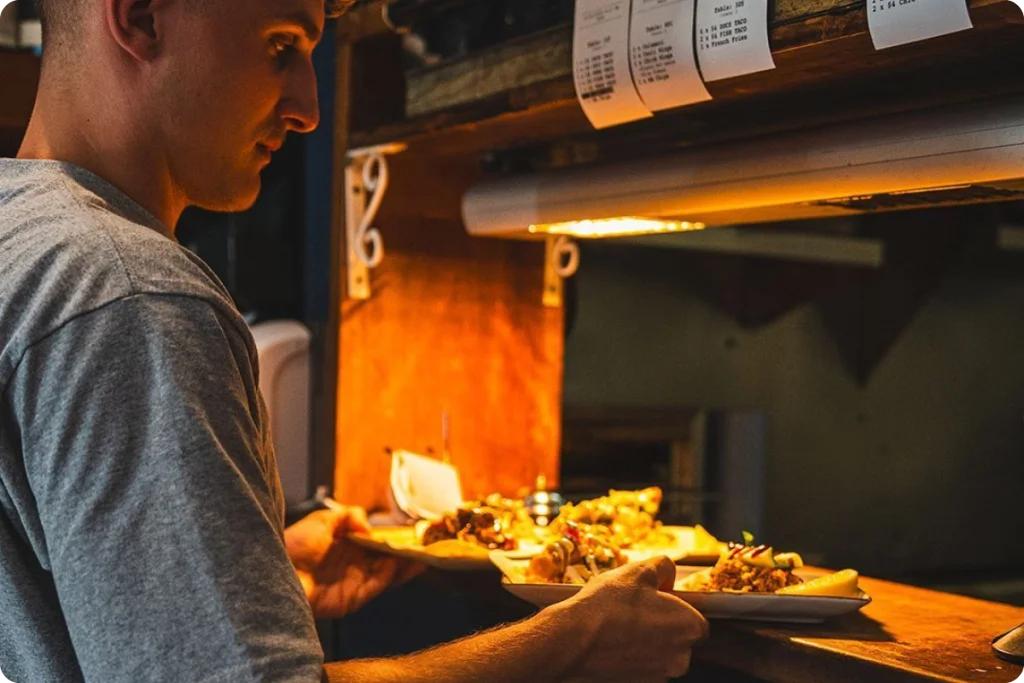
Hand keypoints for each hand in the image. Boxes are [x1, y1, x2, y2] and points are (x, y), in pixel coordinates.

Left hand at [284, 507, 423, 619]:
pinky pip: (381, 584)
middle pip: (386, 558)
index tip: (410, 531)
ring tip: (426, 553)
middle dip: (406, 551)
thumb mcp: (321, 521)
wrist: (278, 575)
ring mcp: (355, 581)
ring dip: (407, 563)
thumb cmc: (295, 545)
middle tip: (427, 543)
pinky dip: (396, 574)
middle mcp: (352, 564)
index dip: (392, 537)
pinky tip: (408, 562)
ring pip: (388, 572)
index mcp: (344, 546)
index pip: (374, 542)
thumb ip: (347, 516)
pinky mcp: (355, 597)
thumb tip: (368, 526)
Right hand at [556, 556, 707, 682]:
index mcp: (690, 627)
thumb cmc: (608, 605)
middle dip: (660, 627)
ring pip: (658, 655)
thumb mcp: (639, 570)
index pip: (695, 619)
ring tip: (618, 627)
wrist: (574, 640)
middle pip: (677, 639)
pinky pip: (640, 668)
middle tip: (632, 612)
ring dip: (644, 643)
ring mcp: (660, 676)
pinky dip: (630, 658)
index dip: (674, 607)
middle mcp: (681, 658)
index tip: (652, 600)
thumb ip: (664, 566)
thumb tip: (667, 575)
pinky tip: (611, 644)